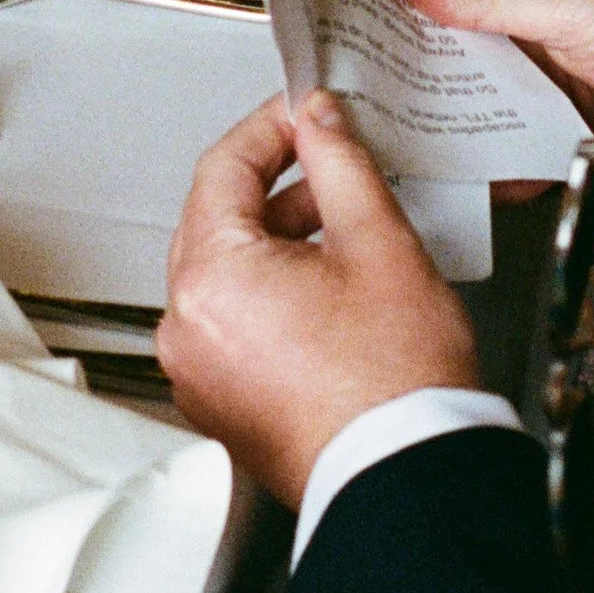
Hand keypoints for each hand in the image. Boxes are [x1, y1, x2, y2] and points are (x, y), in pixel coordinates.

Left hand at [155, 91, 478, 504]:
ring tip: (343, 234)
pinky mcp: (221, 405)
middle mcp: (185, 329)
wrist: (408, 477)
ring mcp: (198, 373)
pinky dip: (270, 297)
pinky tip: (327, 293)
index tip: (305, 115)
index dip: (271, 129)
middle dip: (277, 189)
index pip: (222, 168)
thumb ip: (340, 164)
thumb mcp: (378, 242)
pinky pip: (232, 326)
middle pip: (217, 222)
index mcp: (210, 279)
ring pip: (226, 276)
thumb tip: (319, 122)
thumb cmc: (396, 384)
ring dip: (276, 244)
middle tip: (332, 167)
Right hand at [387, 0, 593, 147]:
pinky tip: (476, 170)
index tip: (367, 8)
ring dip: (457, 113)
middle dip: (427, 62)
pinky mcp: (574, 122)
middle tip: (376, 80)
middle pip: (468, 37)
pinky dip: (498, 158)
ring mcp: (561, 69)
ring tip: (412, 130)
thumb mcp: (568, 1)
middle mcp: (551, 13)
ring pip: (489, 91)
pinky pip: (522, 138)